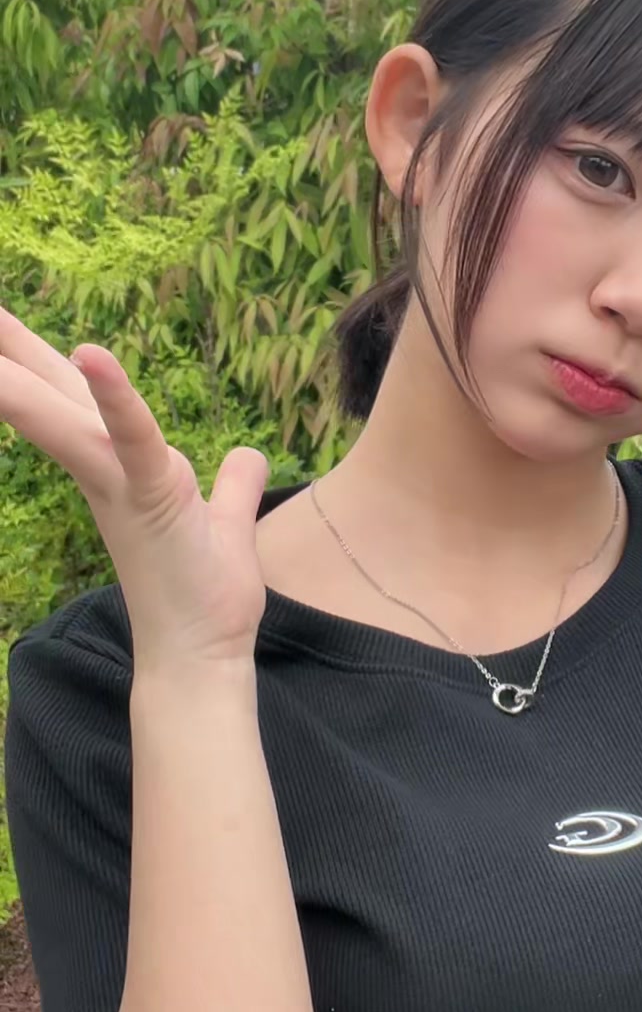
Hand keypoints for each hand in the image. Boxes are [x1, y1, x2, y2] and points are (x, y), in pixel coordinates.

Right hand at [0, 308, 269, 671]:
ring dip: (23, 367)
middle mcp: (105, 471)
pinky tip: (92, 352)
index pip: (71, 401)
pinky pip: (131, 437)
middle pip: (51, 396)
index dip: (34, 360)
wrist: (202, 658)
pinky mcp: (150, 497)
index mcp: (118, 469)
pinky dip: (114, 396)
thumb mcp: (225, 523)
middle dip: (7, 352)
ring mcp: (121, 484)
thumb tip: (248, 456)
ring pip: (65, 414)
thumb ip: (232, 487)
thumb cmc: (205, 597)